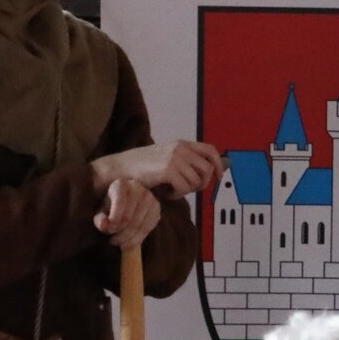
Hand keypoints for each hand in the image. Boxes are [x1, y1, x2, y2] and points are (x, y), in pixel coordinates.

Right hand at [91, 141, 224, 197]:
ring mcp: (175, 158)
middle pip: (207, 169)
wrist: (119, 168)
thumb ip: (186, 162)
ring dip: (186, 191)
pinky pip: (184, 188)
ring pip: (196, 181)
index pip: (210, 150)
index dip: (218, 164)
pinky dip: (177, 195)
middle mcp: (181, 148)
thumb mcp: (167, 159)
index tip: (218, 177)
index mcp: (182, 144)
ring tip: (172, 190)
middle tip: (188, 190)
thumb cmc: (142, 168)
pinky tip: (166, 193)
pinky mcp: (169, 169)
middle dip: (202, 183)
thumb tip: (211, 173)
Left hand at [94, 178, 161, 250]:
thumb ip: (100, 220)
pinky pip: (149, 226)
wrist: (123, 206)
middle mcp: (137, 187)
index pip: (119, 203)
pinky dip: (139, 237)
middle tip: (113, 241)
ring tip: (120, 243)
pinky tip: (131, 241)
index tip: (109, 231)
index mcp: (120, 185)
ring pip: (141, 224)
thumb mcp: (100, 214)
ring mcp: (150, 197)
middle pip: (130, 217)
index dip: (114, 220)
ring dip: (130, 237)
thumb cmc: (109, 210)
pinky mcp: (157, 207)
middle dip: (121, 233)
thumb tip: (104, 225)